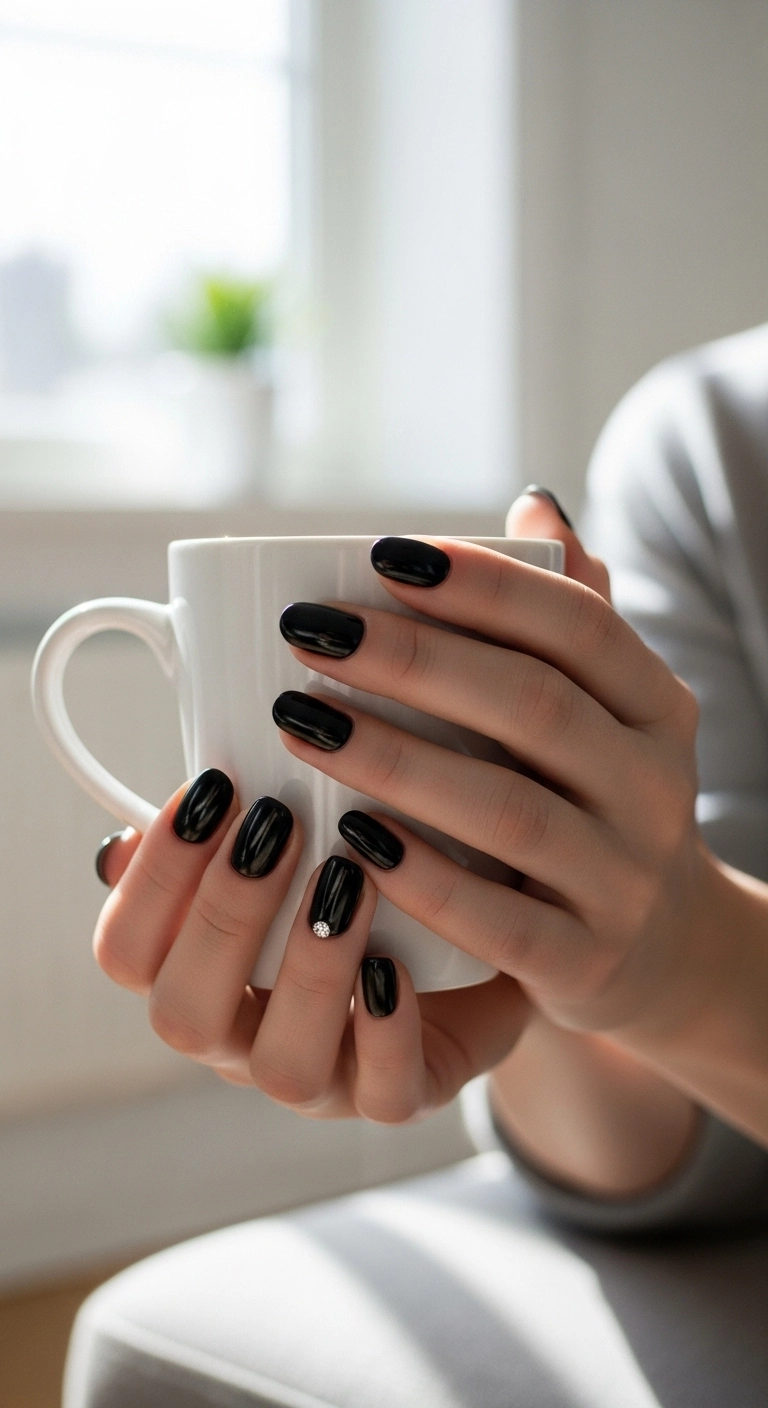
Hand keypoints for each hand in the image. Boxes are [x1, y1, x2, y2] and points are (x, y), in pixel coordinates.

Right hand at [93, 778, 525, 1119]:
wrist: (477, 946)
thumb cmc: (364, 879)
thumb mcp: (296, 843)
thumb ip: (236, 827)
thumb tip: (168, 800)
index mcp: (196, 974)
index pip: (126, 952)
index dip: (152, 878)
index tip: (213, 789)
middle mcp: (240, 1039)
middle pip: (183, 1017)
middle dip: (224, 914)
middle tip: (278, 821)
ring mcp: (318, 1079)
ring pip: (283, 1066)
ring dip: (310, 967)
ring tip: (349, 878)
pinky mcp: (397, 1096)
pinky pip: (384, 1096)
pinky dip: (386, 1031)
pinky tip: (395, 966)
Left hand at [274, 501, 708, 1050]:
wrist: (668, 950)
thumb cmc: (598, 802)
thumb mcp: (611, 711)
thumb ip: (574, 614)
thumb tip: (534, 504)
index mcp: (655, 706)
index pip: (579, 624)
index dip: (483, 585)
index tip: (379, 556)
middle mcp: (654, 786)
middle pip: (534, 705)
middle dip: (413, 661)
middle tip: (307, 633)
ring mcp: (624, 879)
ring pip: (510, 811)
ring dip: (396, 760)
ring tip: (301, 722)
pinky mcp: (585, 963)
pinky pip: (500, 921)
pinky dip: (424, 878)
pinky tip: (351, 840)